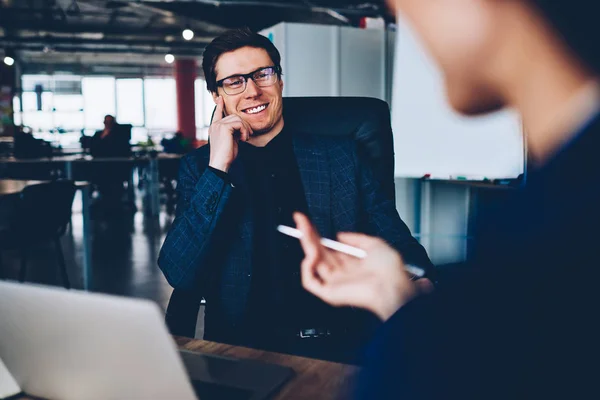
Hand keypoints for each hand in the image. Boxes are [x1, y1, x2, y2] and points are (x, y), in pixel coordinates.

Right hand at [208, 96, 252, 171]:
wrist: (220, 163)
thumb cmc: (226, 155)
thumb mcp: (231, 141)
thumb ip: (234, 132)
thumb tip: (242, 127)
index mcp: (215, 128)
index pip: (217, 113)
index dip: (219, 105)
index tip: (220, 98)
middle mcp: (215, 125)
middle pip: (234, 116)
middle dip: (244, 125)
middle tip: (248, 135)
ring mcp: (219, 125)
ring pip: (238, 119)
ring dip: (245, 128)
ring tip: (245, 138)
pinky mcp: (224, 127)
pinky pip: (239, 123)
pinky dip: (244, 131)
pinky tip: (243, 139)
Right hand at [294, 212, 431, 320]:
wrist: (392, 287)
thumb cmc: (389, 270)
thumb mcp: (375, 244)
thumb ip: (355, 238)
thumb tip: (339, 235)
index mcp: (351, 263)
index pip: (328, 247)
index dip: (317, 234)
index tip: (308, 221)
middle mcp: (341, 273)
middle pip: (318, 252)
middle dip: (307, 235)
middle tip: (299, 220)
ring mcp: (334, 283)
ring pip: (312, 263)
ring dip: (307, 245)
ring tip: (305, 232)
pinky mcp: (329, 293)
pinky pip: (310, 282)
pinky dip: (307, 269)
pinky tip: (311, 256)